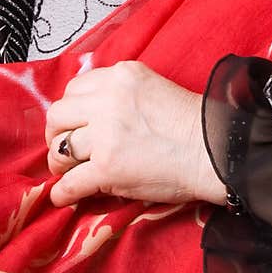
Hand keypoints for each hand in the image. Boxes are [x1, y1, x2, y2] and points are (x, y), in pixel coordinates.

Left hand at [44, 61, 224, 208]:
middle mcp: (108, 99)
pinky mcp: (107, 167)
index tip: (74, 122)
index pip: (76, 87)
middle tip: (63, 146)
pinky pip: (71, 182)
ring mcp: (106, 134)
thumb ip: (120, 93)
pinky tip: (62, 196)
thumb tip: (91, 114)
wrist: (215, 150)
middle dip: (56, 132)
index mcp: (121, 76)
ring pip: (61, 146)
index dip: (72, 109)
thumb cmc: (192, 123)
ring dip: (59, 161)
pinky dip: (62, 192)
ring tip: (66, 170)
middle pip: (59, 112)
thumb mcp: (152, 88)